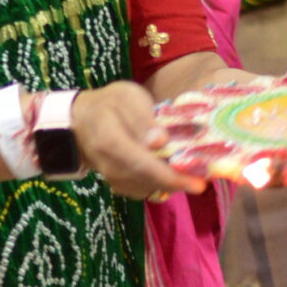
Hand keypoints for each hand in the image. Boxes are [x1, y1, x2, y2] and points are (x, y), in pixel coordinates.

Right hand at [71, 81, 203, 199]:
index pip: (142, 164)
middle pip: (148, 180)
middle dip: (178, 182)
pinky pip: (144, 189)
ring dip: (171, 183)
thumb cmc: (110, 104)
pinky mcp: (118, 184)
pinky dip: (161, 183)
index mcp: (110, 140)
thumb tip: (160, 141)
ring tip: (191, 172)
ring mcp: (112, 178)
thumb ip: (142, 119)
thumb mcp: (127, 98)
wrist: (82, 120)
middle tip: (203, 179)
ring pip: (148, 188)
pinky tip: (172, 171)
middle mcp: (109, 165)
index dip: (171, 177)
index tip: (198, 184)